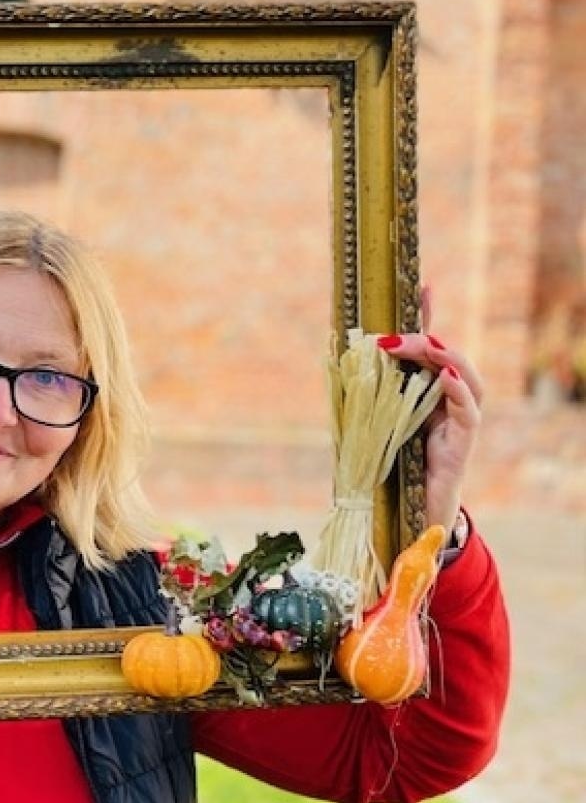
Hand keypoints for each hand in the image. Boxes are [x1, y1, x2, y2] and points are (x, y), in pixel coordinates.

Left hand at [377, 285, 482, 534]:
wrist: (409, 518)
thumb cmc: (388, 473)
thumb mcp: (369, 428)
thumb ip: (361, 400)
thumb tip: (332, 363)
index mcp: (423, 395)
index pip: (429, 348)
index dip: (426, 316)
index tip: (421, 284)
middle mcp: (446, 402)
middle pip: (447, 356)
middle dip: (424, 337)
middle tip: (391, 336)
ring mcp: (459, 422)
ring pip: (466, 376)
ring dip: (442, 357)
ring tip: (421, 344)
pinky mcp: (463, 444)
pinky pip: (469, 411)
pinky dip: (460, 391)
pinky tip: (448, 377)